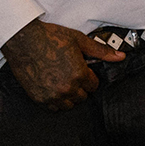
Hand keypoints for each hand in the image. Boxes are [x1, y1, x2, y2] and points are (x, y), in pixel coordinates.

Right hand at [3, 18, 124, 109]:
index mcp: (80, 74)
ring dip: (67, 95)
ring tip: (60, 81)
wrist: (24, 40)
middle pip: (82, 97)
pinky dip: (54, 100)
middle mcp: (68, 88)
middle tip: (69, 74)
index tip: (81, 70)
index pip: (93, 86)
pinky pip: (53, 108)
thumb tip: (121, 56)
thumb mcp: (79, 40)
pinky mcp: (39, 98)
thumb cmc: (50, 37)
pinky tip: (50, 87)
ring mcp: (53, 95)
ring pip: (68, 105)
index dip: (88, 77)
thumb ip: (101, 51)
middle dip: (79, 86)